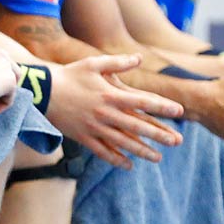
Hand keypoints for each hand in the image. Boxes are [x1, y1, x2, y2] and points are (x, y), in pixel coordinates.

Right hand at [46, 54, 184, 168]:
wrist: (43, 92)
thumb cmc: (70, 75)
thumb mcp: (93, 63)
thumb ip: (118, 62)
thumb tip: (139, 58)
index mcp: (110, 95)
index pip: (142, 102)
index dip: (162, 107)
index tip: (179, 112)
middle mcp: (105, 114)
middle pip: (137, 126)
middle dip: (159, 134)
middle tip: (177, 142)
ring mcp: (95, 128)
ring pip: (123, 143)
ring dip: (142, 151)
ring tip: (158, 157)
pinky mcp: (84, 138)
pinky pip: (103, 152)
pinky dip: (116, 160)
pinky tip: (129, 165)